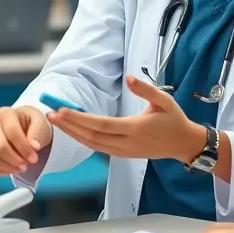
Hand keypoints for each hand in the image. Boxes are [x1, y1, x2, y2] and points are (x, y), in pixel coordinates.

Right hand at [0, 106, 52, 175]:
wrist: (20, 126)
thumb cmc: (30, 124)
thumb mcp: (41, 123)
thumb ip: (38, 132)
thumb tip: (34, 146)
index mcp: (5, 113)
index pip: (12, 132)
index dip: (24, 148)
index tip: (34, 158)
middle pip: (0, 147)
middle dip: (15, 160)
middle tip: (26, 166)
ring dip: (7, 168)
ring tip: (19, 168)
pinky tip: (9, 169)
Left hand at [47, 75, 204, 162]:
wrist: (183, 144)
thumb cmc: (174, 120)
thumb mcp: (164, 100)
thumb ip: (146, 89)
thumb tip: (130, 77)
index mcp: (135, 129)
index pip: (101, 125)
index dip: (80, 119)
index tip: (62, 110)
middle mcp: (127, 143)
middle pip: (92, 137)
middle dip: (69, 126)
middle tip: (50, 114)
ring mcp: (124, 152)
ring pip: (93, 145)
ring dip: (73, 134)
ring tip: (56, 122)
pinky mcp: (123, 154)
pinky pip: (99, 148)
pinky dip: (83, 140)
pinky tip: (72, 131)